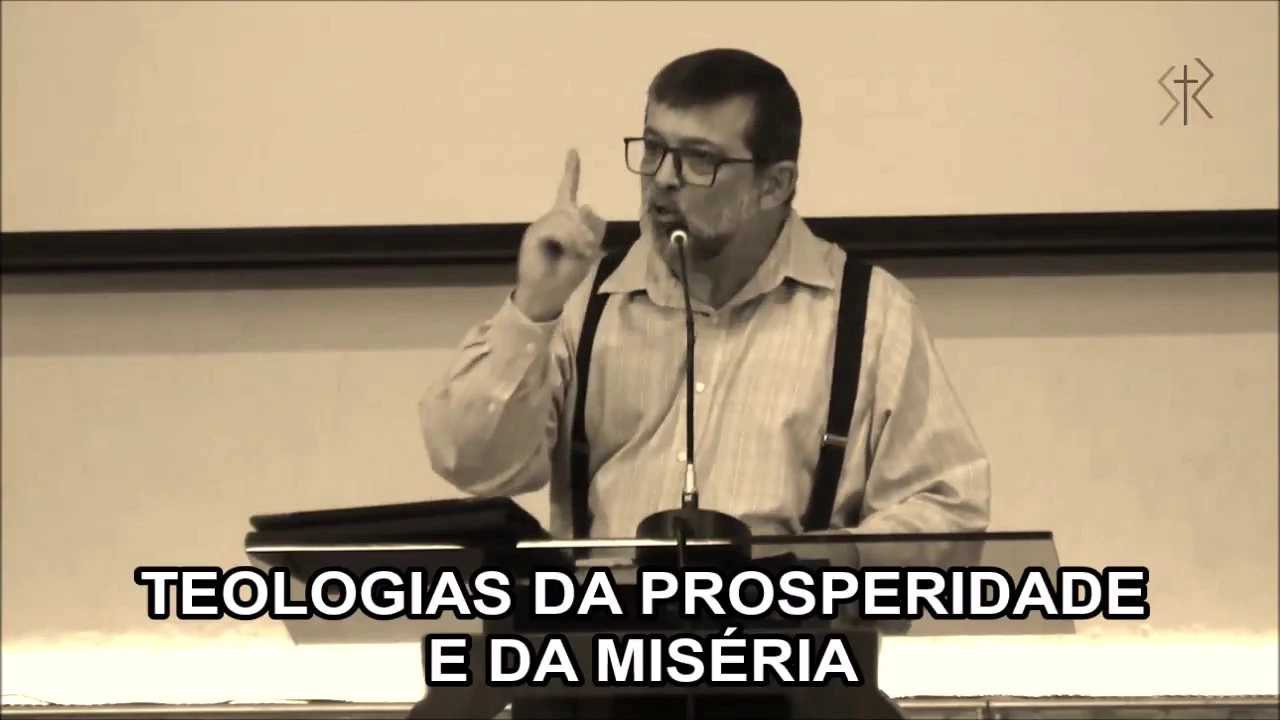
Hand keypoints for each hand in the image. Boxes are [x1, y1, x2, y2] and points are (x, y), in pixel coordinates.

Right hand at [513, 149, 607, 321]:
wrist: (544, 296)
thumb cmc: (564, 277)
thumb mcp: (587, 253)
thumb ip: (591, 230)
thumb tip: (586, 205)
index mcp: (564, 222)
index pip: (567, 192)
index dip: (571, 172)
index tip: (573, 151)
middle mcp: (551, 219)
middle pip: (574, 210)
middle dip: (585, 230)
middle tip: (586, 251)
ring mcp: (540, 226)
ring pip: (566, 218)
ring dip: (577, 237)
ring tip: (578, 253)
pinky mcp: (533, 234)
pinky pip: (555, 227)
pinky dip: (567, 239)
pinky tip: (568, 249)